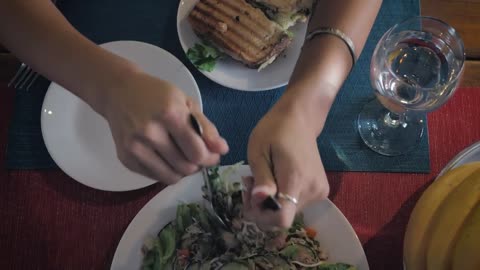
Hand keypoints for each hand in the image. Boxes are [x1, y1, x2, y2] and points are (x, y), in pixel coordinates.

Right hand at [99, 70, 228, 183]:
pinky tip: (167, 158)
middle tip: (198, 156)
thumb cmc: (157, 95)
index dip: (210, 158)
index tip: (213, 155)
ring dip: (183, 172)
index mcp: (169, 114)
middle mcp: (150, 132)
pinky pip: (155, 177)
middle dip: (198, 165)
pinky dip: (166, 172)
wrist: (118, 91)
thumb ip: (206, 127)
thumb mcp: (186, 103)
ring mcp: (135, 147)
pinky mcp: (125, 158)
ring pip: (171, 177)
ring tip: (184, 158)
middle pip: (185, 167)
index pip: (197, 152)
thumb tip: (222, 150)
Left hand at [244, 101, 328, 228]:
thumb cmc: (275, 131)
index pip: (282, 218)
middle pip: (282, 217)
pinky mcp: (321, 191)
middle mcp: (312, 191)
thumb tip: (259, 199)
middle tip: (249, 183)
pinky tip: (274, 180)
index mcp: (296, 180)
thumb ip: (261, 178)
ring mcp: (319, 192)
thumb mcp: (258, 151)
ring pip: (288, 212)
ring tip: (261, 178)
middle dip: (261, 207)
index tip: (250, 197)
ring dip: (269, 202)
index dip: (262, 216)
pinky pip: (295, 205)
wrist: (300, 119)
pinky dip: (281, 198)